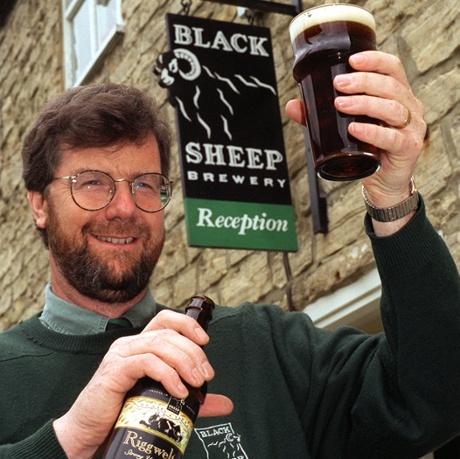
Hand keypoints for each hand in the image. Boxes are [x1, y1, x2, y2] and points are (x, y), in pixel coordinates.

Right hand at [53, 309, 232, 457]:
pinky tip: (178, 390)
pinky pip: (146, 362)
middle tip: (207, 374)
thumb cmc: (124, 414)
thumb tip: (227, 404)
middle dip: (192, 351)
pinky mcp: (115, 371)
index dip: (187, 324)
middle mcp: (130, 344)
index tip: (205, 341)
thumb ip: (195, 401)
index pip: (165, 320)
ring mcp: (121, 355)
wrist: (89, 435)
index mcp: (140, 345)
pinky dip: (167, 374)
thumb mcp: (165, 402)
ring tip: (197, 382)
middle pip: (167, 334)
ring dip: (184, 361)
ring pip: (159, 344)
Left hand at [286, 51, 426, 233]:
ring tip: (341, 104)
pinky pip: (392, 138)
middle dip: (363, 82)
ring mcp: (412, 128)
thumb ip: (321, 117)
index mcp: (398, 95)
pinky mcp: (408, 148)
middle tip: (338, 85)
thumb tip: (292, 106)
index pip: (393, 68)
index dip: (374, 61)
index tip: (351, 61)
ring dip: (365, 103)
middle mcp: (410, 108)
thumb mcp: (345, 129)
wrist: (383, 183)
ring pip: (392, 108)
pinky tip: (355, 129)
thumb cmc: (369, 150)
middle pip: (391, 86)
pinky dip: (372, 132)